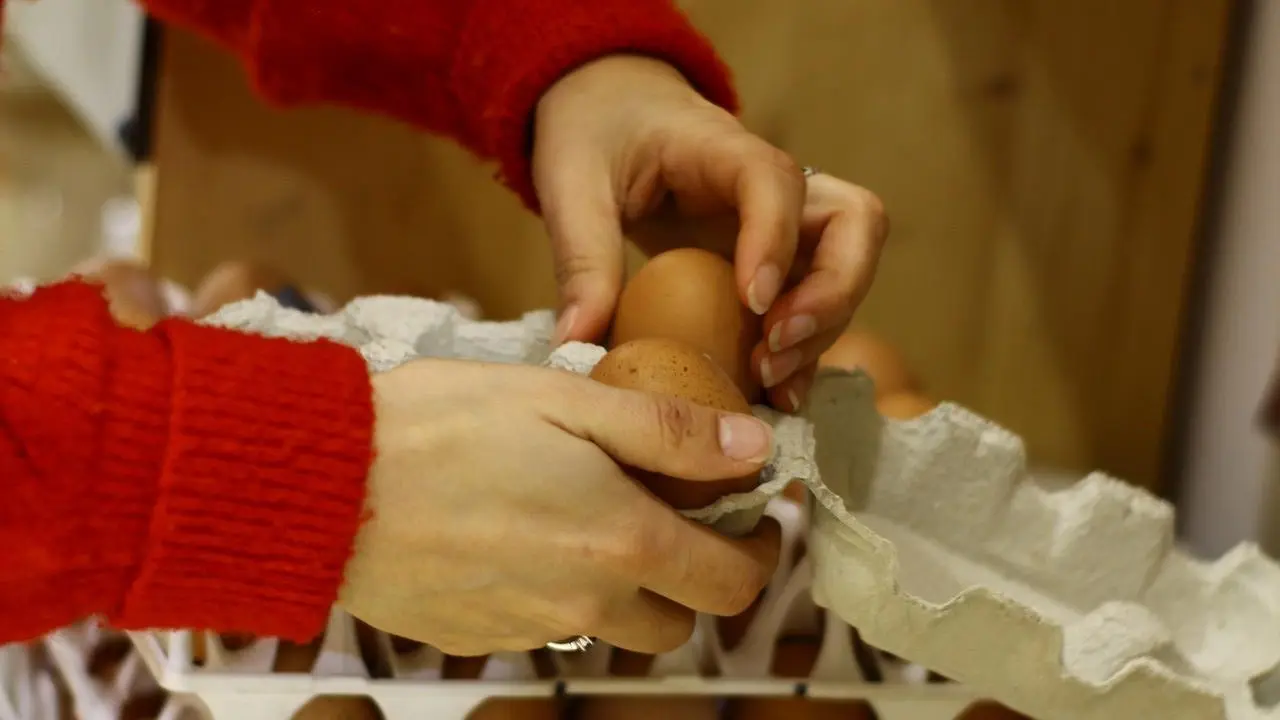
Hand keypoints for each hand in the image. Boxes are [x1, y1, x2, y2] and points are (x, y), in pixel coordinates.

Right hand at [337, 359, 780, 655]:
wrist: (322, 483)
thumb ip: (669, 429)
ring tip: (585, 516)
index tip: (750, 523)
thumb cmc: (442, 424)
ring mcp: (528, 626)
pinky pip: (545, 626)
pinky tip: (518, 534)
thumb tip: (753, 449)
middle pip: (678, 623)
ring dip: (624, 588)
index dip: (759, 556)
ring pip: (611, 628)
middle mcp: (585, 600)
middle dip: (693, 577)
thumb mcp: (566, 399)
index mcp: (622, 541)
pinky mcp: (477, 636)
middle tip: (672, 518)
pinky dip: (556, 591)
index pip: (733, 586)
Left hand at [533, 55, 887, 411]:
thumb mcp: (571, 187)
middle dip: (833, 291)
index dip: (776, 239)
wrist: (611, 111)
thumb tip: (577, 345)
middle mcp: (772, 184)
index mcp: (720, 147)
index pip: (776, 180)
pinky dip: (807, 348)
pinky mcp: (779, 260)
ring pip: (850, 265)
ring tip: (767, 378)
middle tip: (774, 344)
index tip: (751, 300)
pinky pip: (815, 302)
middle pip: (855, 221)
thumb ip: (581, 259)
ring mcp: (786, 222)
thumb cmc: (596, 134)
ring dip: (824, 328)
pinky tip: (773, 393)